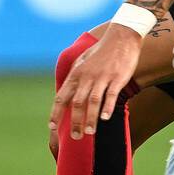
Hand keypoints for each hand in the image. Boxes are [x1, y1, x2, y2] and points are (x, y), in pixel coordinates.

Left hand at [49, 24, 140, 141]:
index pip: (61, 97)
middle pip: (77, 103)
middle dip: (75, 122)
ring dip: (90, 119)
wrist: (121, 37)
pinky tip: (105, 118)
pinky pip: (110, 95)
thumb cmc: (102, 50)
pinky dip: (107, 107)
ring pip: (93, 102)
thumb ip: (75, 76)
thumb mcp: (83, 60)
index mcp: (76, 74)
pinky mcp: (117, 77)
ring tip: (90, 133)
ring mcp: (102, 77)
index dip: (56, 113)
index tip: (52, 127)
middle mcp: (87, 77)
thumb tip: (67, 91)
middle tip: (76, 137)